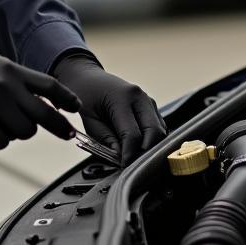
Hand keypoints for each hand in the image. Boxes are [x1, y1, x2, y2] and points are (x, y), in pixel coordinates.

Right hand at [0, 41, 81, 149]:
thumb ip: (15, 84)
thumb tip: (41, 105)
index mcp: (11, 70)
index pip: (49, 86)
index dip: (66, 98)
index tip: (77, 108)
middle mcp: (7, 87)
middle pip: (43, 114)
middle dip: (57, 126)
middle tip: (67, 134)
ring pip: (23, 132)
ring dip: (13, 132)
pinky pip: (1, 142)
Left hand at [52, 52, 166, 163]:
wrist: (88, 77)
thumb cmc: (85, 96)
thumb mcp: (89, 120)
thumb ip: (105, 139)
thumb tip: (122, 158)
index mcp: (121, 98)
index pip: (133, 134)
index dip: (130, 155)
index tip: (124, 167)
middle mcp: (140, 97)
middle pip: (154, 132)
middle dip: (145, 152)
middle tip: (131, 165)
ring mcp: (148, 100)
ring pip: (160, 131)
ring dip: (149, 146)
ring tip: (132, 155)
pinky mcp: (151, 105)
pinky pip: (158, 126)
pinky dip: (151, 139)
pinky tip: (136, 145)